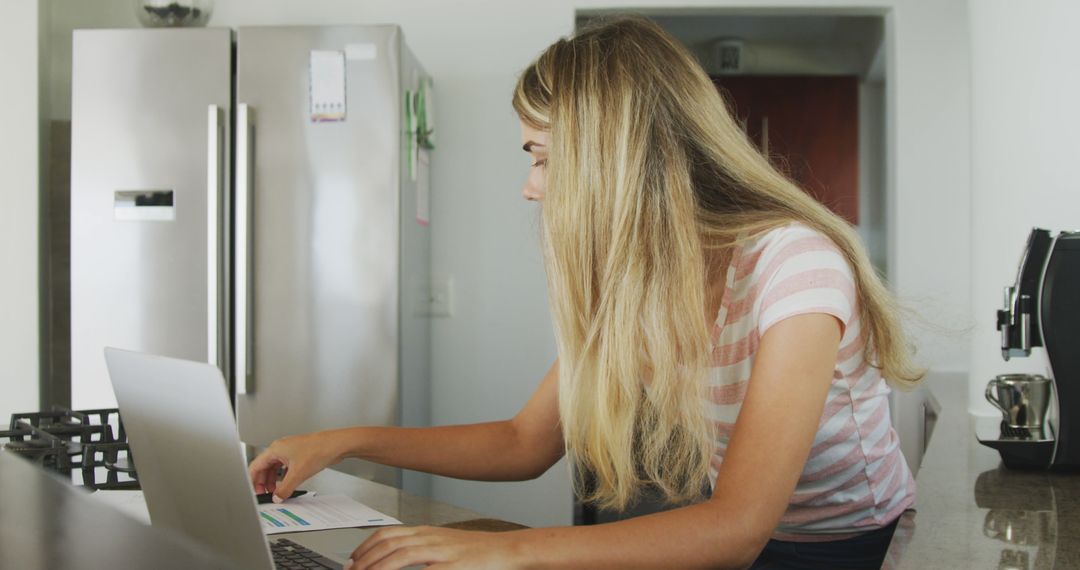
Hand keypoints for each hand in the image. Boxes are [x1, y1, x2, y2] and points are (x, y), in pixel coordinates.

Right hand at [248, 431, 340, 501]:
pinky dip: (282, 477)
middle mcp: (280, 448)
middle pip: (264, 467)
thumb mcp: (298, 474)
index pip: (255, 466)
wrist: (336, 445)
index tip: (253, 492)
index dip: (252, 481)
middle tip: (265, 495)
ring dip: (273, 480)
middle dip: (263, 482)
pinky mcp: (297, 454)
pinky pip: (284, 467)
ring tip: (276, 492)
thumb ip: (284, 488)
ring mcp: (289, 450)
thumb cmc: (319, 450)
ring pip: (274, 467)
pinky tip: (286, 484)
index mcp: (275, 449)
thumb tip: (277, 497)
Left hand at [347, 526, 525, 569]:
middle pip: (388, 544)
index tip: (351, 561)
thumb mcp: (442, 545)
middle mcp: (430, 538)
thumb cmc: (475, 550)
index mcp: (425, 532)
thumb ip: (419, 549)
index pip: (386, 534)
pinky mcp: (453, 565)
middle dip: (365, 560)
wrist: (505, 549)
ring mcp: (441, 551)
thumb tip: (395, 555)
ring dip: (378, 567)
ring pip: (401, 554)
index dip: (364, 547)